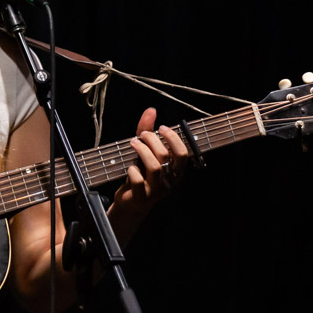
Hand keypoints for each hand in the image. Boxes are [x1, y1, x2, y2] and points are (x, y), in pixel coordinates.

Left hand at [111, 108, 187, 222]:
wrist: (130, 203)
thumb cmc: (141, 175)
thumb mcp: (145, 153)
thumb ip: (148, 132)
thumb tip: (151, 110)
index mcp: (175, 171)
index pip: (182, 153)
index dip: (172, 138)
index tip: (161, 128)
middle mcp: (169, 181)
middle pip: (166, 156)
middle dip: (152, 140)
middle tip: (142, 135)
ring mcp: (156, 191)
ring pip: (154, 167)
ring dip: (142, 151)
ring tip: (133, 143)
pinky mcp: (141, 198)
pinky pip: (139, 182)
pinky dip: (133, 171)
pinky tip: (130, 167)